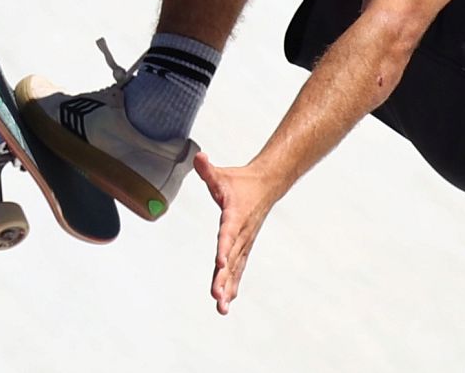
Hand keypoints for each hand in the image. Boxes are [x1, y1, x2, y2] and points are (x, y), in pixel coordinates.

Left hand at [195, 151, 278, 314]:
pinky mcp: (244, 247)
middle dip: (224, 279)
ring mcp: (244, 242)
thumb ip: (208, 170)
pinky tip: (227, 302)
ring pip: (235, 268)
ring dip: (228, 288)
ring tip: (221, 307)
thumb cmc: (240, 182)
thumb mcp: (222, 175)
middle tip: (217, 298)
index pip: (228, 234)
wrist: (267, 185)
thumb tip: (198, 157)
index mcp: (234, 216)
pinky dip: (233, 285)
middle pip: (231, 259)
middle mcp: (241, 233)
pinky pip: (238, 269)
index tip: (220, 265)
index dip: (224, 249)